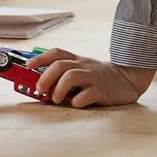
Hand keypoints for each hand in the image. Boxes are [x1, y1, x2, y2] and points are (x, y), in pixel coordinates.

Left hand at [28, 49, 153, 107]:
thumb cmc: (100, 78)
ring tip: (55, 99)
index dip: (40, 58)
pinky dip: (77, 101)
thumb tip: (42, 86)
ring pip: (71, 76)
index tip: (27, 66)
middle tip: (40, 89)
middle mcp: (84, 66)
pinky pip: (86, 95)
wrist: (129, 79)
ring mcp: (93, 78)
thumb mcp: (84, 70)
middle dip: (45, 77)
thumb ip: (66, 74)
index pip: (56, 53)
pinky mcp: (102, 91)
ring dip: (58, 89)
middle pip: (60, 65)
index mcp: (78, 61)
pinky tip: (76, 104)